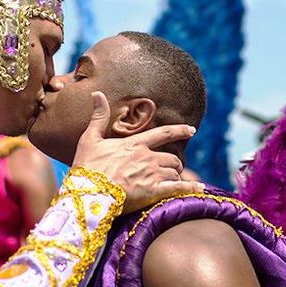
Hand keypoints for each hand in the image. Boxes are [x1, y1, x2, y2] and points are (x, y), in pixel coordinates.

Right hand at [72, 92, 200, 213]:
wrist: (88, 192)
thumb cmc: (87, 166)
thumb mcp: (90, 138)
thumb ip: (98, 117)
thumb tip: (97, 94)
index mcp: (135, 144)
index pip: (163, 133)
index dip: (179, 130)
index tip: (192, 130)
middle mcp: (147, 157)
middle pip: (172, 158)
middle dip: (174, 164)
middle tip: (172, 169)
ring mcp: (152, 175)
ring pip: (175, 173)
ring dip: (175, 177)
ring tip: (172, 182)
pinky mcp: (153, 192)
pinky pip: (178, 188)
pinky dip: (190, 187)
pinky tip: (198, 188)